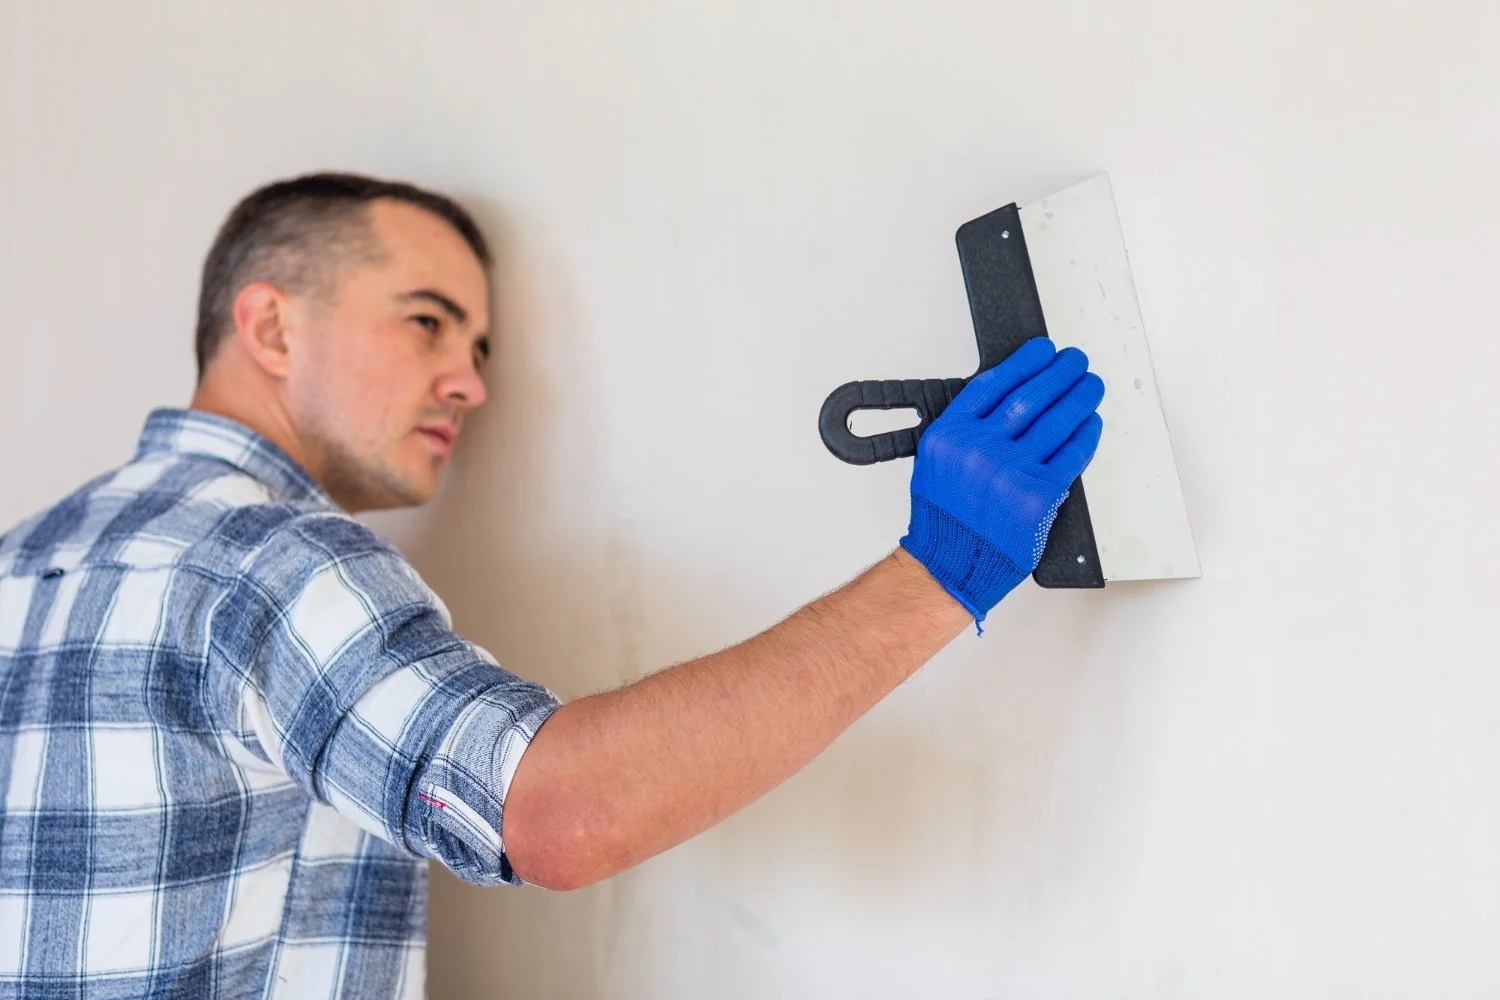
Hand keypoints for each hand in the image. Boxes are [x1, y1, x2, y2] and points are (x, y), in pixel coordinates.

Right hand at [899, 338, 1104, 625]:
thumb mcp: (937, 462)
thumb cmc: (945, 518)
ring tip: (1090, 385)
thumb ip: (967, 429)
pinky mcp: (1038, 494)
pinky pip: (1070, 454)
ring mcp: (1009, 470)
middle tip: (1075, 361)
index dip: (1023, 362)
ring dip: (1079, 397)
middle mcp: (979, 448)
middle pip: (1029, 396)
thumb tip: (1011, 397)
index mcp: (950, 435)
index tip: (1042, 350)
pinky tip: (1091, 422)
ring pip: (1055, 420)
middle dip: (1059, 372)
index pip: (993, 384)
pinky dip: (1085, 434)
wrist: (952, 562)